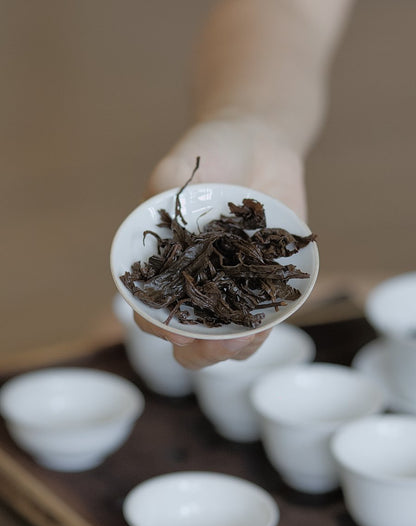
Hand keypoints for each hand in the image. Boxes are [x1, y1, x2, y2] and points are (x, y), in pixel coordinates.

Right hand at [134, 115, 305, 369]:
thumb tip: (167, 231)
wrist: (256, 143)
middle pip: (190, 335)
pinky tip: (269, 323)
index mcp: (166, 265)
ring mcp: (231, 284)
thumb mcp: (177, 170)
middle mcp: (196, 281)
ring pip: (228, 336)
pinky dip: (265, 326)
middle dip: (199, 351)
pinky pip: (265, 315)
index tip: (175, 329)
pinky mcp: (264, 280)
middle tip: (214, 348)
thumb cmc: (209, 154)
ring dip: (234, 348)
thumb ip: (165, 194)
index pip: (152, 307)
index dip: (159, 324)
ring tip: (244, 341)